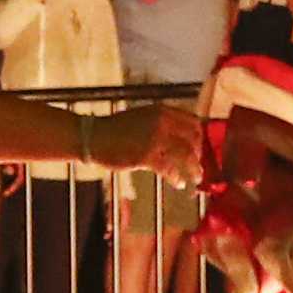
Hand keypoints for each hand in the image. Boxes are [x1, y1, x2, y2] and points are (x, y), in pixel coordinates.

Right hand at [86, 102, 207, 183]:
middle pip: (193, 138)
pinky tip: (177, 182)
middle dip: (198, 153)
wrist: (93, 135)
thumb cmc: (115, 129)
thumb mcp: (142, 117)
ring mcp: (155, 138)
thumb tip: (178, 137)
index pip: (192, 121)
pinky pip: (168, 168)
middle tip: (197, 164)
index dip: (199, 136)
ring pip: (185, 154)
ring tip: (196, 177)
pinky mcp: (146, 155)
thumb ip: (160, 123)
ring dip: (193, 168)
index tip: (199, 147)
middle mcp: (161, 121)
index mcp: (161, 110)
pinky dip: (175, 177)